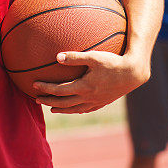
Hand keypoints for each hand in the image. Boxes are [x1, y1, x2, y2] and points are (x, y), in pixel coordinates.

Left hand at [34, 50, 149, 113]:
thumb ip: (75, 57)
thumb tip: (57, 56)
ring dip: (61, 109)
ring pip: (74, 109)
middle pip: (64, 103)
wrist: (133, 74)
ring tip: (52, 109)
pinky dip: (76, 110)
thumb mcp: (94, 56)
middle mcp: (88, 97)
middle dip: (49, 101)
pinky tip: (75, 109)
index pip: (59, 91)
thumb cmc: (113, 62)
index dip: (46, 89)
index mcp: (84, 87)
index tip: (34, 86)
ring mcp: (96, 102)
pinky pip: (86, 109)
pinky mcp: (103, 102)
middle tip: (36, 100)